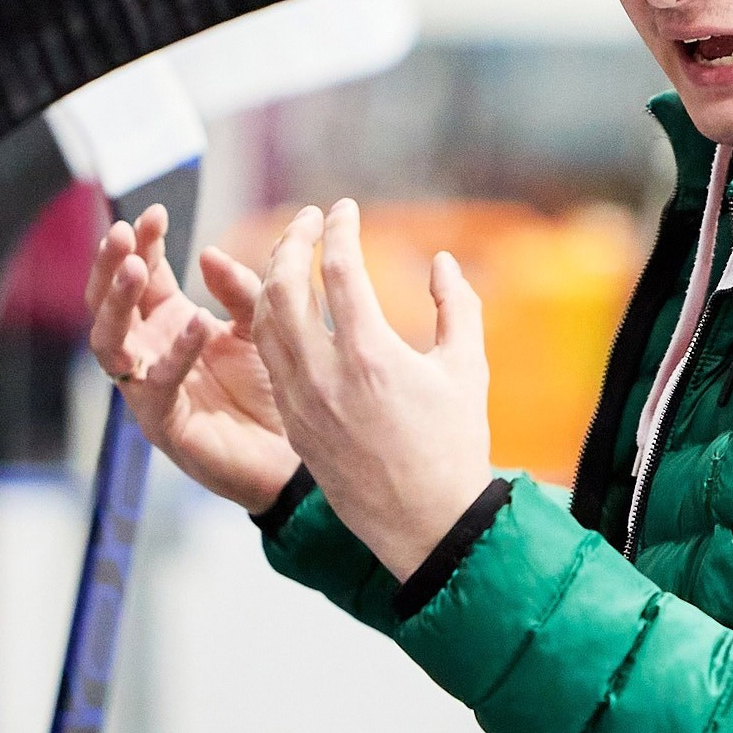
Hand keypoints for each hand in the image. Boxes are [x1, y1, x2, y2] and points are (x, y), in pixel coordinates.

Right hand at [86, 205, 297, 512]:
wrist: (295, 455)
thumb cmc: (273, 388)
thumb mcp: (261, 324)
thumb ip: (238, 289)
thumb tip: (207, 254)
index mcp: (169, 322)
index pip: (142, 274)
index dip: (144, 243)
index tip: (155, 213)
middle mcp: (150, 352)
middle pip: (108, 303)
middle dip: (111, 264)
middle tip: (124, 233)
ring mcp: (149, 389)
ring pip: (110, 342)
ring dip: (118, 303)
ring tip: (136, 268)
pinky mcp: (163, 424)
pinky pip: (154, 386)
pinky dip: (173, 353)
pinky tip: (196, 324)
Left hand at [251, 199, 495, 580]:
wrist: (425, 523)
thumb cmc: (454, 446)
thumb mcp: (468, 369)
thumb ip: (457, 306)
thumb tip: (442, 262)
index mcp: (371, 354)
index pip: (341, 269)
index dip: (340, 229)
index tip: (344, 208)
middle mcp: (325, 373)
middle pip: (286, 286)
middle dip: (293, 242)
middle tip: (309, 221)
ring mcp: (302, 400)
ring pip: (265, 321)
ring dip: (273, 277)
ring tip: (292, 255)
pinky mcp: (293, 421)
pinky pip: (267, 357)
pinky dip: (269, 319)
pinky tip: (284, 305)